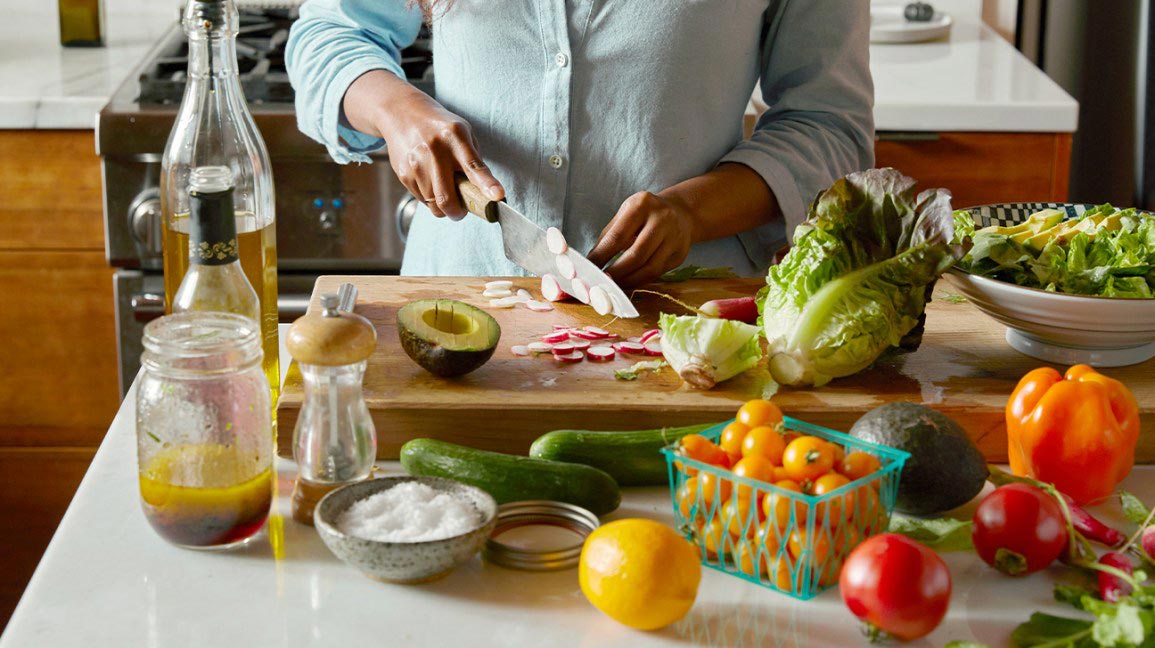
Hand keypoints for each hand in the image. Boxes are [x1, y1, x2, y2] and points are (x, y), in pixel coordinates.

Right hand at [344, 71, 503, 218]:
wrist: (402, 113)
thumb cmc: (440, 127)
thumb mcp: (463, 133)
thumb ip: (474, 160)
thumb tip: (483, 192)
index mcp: (456, 138)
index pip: (474, 166)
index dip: (487, 184)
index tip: (498, 196)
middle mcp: (435, 151)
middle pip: (447, 198)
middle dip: (458, 213)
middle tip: (461, 210)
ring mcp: (416, 164)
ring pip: (434, 205)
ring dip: (443, 206)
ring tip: (444, 187)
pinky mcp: (404, 173)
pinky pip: (421, 200)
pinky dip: (430, 198)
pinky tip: (430, 180)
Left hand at [586, 191, 696, 287]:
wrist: (681, 212)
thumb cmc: (644, 215)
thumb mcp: (625, 215)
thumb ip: (608, 236)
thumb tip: (591, 261)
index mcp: (642, 205)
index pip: (618, 236)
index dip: (602, 256)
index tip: (590, 268)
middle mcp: (662, 219)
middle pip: (636, 254)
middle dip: (617, 272)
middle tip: (602, 282)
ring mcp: (675, 237)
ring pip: (650, 268)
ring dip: (629, 281)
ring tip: (614, 286)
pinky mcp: (681, 254)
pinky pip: (659, 273)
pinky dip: (641, 281)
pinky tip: (629, 282)